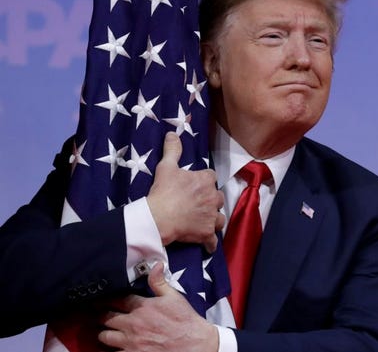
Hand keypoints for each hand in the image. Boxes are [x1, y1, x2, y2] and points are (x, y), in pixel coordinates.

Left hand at [99, 263, 218, 351]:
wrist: (194, 344)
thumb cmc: (185, 321)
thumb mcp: (174, 297)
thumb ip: (160, 282)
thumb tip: (155, 265)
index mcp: (142, 307)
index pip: (116, 300)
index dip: (107, 299)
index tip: (101, 299)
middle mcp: (132, 324)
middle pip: (105, 318)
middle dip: (101, 315)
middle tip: (99, 314)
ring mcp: (130, 342)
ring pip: (104, 336)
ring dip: (104, 333)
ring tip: (106, 331)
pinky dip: (111, 349)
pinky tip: (113, 347)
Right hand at [147, 132, 224, 252]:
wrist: (157, 217)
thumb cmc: (162, 192)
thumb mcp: (166, 167)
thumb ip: (173, 150)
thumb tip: (173, 133)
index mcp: (206, 180)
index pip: (211, 177)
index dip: (203, 182)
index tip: (194, 186)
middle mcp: (213, 197)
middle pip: (217, 198)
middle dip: (209, 201)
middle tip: (196, 204)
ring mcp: (211, 216)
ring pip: (219, 218)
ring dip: (213, 219)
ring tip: (204, 222)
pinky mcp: (207, 233)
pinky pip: (213, 240)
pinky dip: (210, 243)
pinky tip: (207, 244)